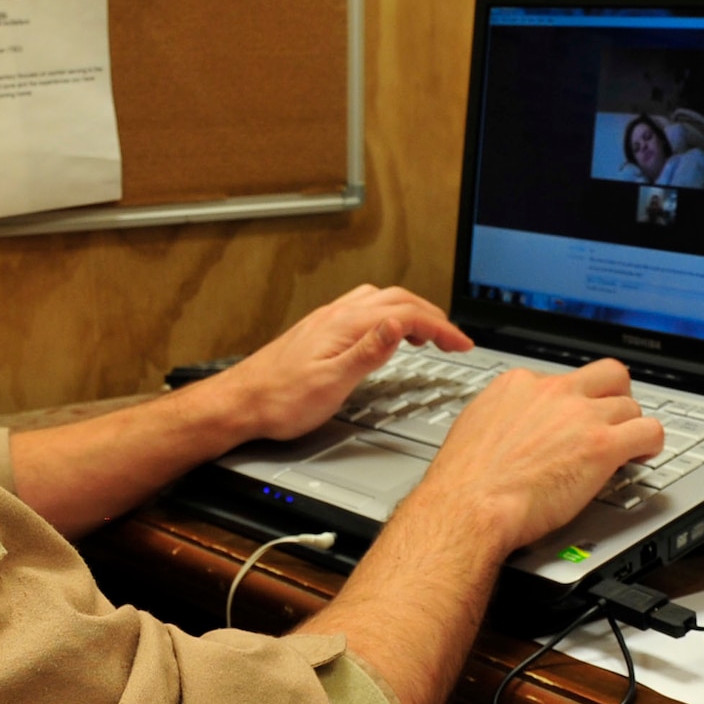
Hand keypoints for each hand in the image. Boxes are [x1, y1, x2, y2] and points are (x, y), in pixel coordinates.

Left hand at [207, 284, 471, 442]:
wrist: (240, 403)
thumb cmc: (279, 400)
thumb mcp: (331, 383)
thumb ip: (368, 353)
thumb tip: (399, 325)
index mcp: (344, 326)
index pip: (406, 315)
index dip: (440, 327)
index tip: (462, 344)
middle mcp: (335, 316)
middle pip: (396, 300)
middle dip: (431, 315)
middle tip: (454, 338)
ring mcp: (325, 321)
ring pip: (379, 300)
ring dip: (409, 311)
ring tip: (426, 333)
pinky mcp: (318, 331)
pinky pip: (362, 310)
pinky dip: (387, 316)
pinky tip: (384, 334)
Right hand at [406, 359, 661, 556]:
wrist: (470, 505)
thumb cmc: (466, 482)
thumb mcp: (477, 428)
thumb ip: (504, 418)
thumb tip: (513, 427)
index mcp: (519, 384)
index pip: (563, 379)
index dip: (574, 402)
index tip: (574, 419)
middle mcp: (554, 391)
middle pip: (607, 375)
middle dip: (615, 396)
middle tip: (613, 419)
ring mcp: (581, 415)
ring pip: (631, 405)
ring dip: (630, 427)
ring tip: (626, 447)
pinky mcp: (603, 444)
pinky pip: (649, 431)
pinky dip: (651, 443)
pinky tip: (641, 456)